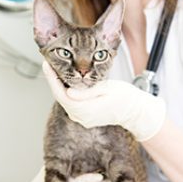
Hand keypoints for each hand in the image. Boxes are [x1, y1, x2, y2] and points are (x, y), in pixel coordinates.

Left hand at [42, 61, 165, 141]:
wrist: (135, 111)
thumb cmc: (125, 98)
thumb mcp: (107, 89)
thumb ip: (86, 92)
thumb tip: (68, 92)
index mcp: (86, 110)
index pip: (62, 94)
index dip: (52, 79)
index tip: (47, 65)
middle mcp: (81, 117)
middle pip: (61, 97)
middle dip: (53, 80)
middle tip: (48, 63)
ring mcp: (82, 118)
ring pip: (65, 100)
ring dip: (59, 85)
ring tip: (54, 69)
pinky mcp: (84, 116)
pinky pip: (71, 103)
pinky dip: (66, 91)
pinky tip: (65, 79)